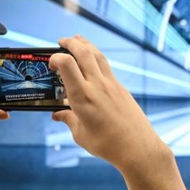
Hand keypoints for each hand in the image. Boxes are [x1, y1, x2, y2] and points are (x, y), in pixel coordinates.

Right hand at [49, 35, 168, 173]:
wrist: (137, 148)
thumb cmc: (107, 145)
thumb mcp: (81, 134)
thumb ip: (68, 120)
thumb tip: (58, 115)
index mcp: (82, 97)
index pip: (66, 64)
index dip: (55, 58)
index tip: (51, 63)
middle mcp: (97, 86)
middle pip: (83, 52)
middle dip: (70, 43)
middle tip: (61, 41)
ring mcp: (111, 85)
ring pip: (97, 55)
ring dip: (85, 45)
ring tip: (77, 40)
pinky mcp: (121, 88)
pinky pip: (106, 67)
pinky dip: (96, 58)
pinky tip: (92, 61)